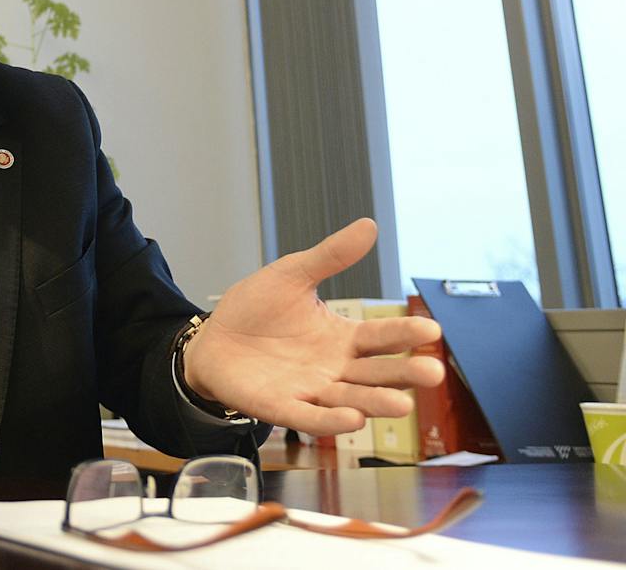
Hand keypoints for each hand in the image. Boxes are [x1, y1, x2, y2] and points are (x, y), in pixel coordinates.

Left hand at [181, 218, 445, 434]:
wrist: (212, 338)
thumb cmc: (256, 308)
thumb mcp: (292, 275)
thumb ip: (330, 256)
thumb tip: (368, 225)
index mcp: (342, 337)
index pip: (381, 337)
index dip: (405, 334)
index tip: (431, 329)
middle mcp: (334, 368)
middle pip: (376, 374)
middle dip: (404, 375)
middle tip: (432, 372)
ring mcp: (310, 390)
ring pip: (351, 400)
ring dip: (375, 403)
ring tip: (401, 403)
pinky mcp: (281, 406)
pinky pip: (309, 417)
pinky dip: (330, 420)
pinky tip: (351, 418)